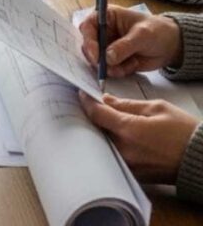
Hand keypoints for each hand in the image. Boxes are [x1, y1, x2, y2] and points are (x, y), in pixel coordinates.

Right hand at [79, 5, 182, 75]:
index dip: (88, 41)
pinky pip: (109, 69)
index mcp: (106, 17)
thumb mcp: (142, 35)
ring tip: (128, 66)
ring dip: (110, 67)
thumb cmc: (157, 31)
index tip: (95, 55)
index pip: (88, 27)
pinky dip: (119, 71)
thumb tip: (108, 57)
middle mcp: (103, 32)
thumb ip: (124, 46)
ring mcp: (107, 47)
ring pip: (97, 60)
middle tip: (107, 68)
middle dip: (97, 59)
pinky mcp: (114, 60)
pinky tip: (133, 65)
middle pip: (88, 46)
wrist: (171, 45)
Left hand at [79, 92, 198, 182]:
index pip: (95, 113)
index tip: (83, 94)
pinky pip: (113, 156)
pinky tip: (111, 135)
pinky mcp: (133, 174)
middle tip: (88, 105)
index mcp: (129, 130)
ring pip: (101, 144)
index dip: (86, 101)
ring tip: (99, 119)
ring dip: (97, 131)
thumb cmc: (185, 131)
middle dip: (89, 116)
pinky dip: (108, 145)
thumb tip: (105, 100)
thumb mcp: (157, 108)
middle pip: (93, 130)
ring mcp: (128, 164)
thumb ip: (127, 104)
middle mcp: (124, 150)